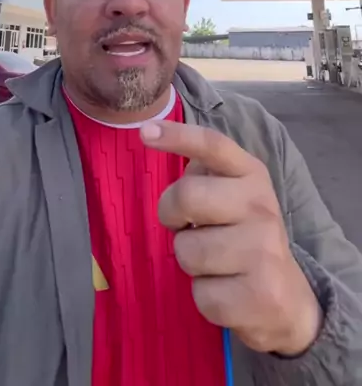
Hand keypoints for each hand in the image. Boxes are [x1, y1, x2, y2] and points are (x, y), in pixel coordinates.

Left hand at [140, 120, 322, 355]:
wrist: (288, 299)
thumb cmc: (245, 238)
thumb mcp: (235, 196)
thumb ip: (205, 174)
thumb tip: (165, 147)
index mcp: (252, 175)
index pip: (213, 146)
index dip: (178, 136)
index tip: (145, 133)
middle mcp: (261, 207)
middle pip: (186, 196)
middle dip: (170, 214)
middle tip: (184, 226)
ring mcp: (263, 251)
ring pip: (187, 250)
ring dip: (190, 261)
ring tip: (215, 263)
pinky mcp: (258, 295)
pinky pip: (200, 293)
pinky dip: (204, 296)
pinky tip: (227, 291)